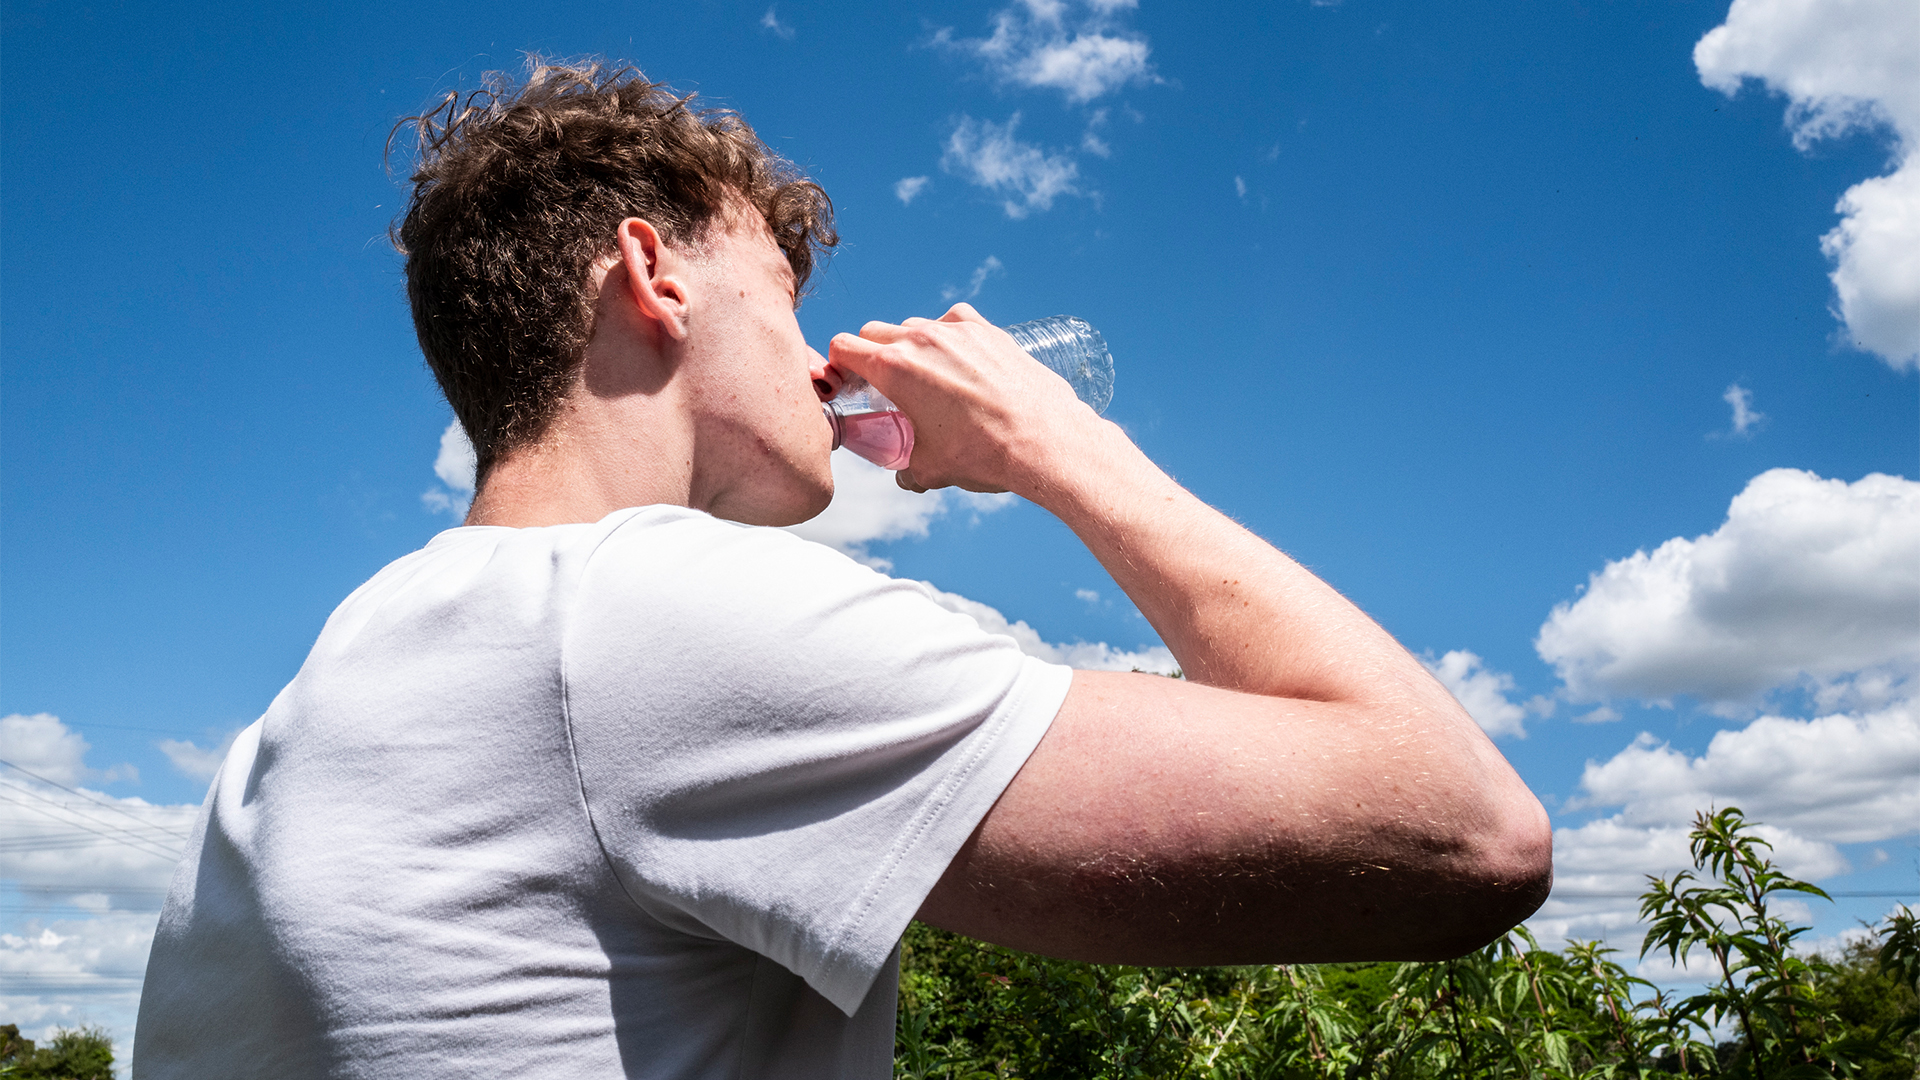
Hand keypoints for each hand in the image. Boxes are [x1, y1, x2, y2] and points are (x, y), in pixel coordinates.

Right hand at [827, 304, 1102, 495]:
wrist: (1044, 440)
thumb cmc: (985, 454)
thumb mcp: (933, 468)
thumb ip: (908, 470)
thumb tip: (906, 476)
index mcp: (893, 369)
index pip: (843, 346)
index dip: (839, 365)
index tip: (850, 382)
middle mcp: (920, 340)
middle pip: (874, 331)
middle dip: (872, 354)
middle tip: (886, 384)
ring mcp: (956, 330)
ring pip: (915, 325)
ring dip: (912, 345)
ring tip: (930, 377)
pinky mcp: (988, 330)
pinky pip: (955, 320)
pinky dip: (951, 335)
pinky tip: (963, 359)